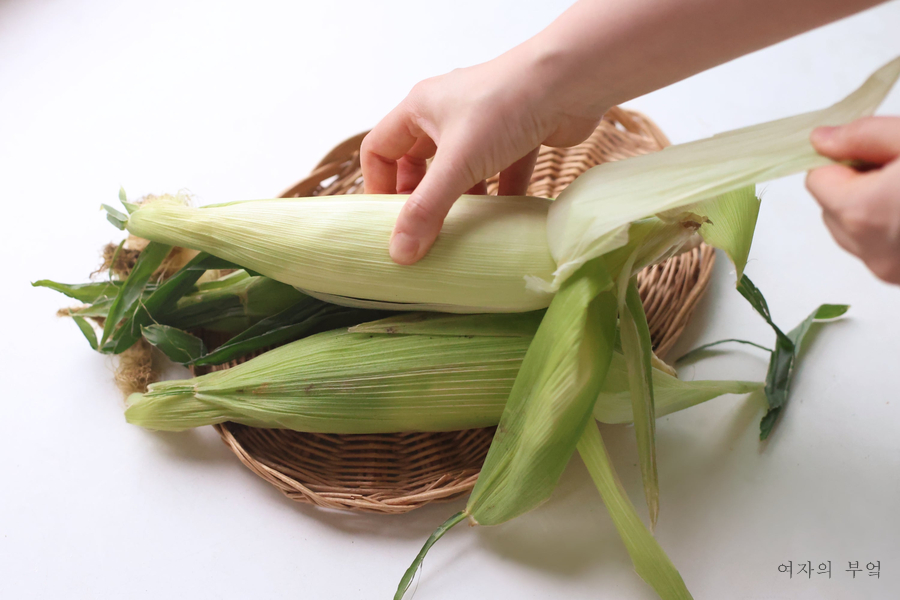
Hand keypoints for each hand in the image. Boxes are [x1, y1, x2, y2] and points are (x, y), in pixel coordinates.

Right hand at [360, 46, 601, 264]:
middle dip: (420, 197)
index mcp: (420, 108)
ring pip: (461, 169)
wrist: (572, 79)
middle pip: (418, 161)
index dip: (378, 186)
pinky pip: (500, 172)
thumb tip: (399, 253)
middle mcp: (448, 112)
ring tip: (462, 232)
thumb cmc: (506, 106)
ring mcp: (484, 123)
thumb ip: (427, 210)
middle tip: (424, 230)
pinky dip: (500, 195)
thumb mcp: (458, 163)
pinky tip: (503, 223)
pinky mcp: (517, 134)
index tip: (387, 221)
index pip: (379, 148)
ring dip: (461, 200)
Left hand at [806, 116, 899, 284]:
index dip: (844, 161)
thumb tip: (820, 139)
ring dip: (874, 209)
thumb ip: (862, 135)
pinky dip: (891, 230)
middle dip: (859, 186)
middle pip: (832, 208)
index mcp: (863, 211)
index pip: (817, 179)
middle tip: (898, 171)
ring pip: (854, 232)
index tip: (874, 153)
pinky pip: (878, 249)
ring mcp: (887, 269)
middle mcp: (869, 249)